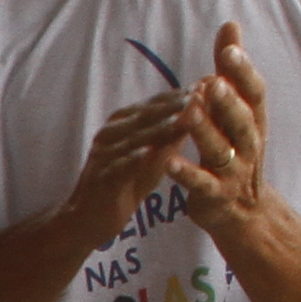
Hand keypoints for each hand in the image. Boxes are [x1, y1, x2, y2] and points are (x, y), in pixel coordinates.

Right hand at [67, 89, 197, 245]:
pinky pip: (119, 165)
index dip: (185, 93)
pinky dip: (134, 158)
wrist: (87, 218)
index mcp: (124, 122)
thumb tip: (200, 110)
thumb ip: (172, 135)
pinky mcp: (101, 177)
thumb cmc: (125, 184)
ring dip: (162, 126)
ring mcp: (105, 154)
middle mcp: (112, 132)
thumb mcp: (153, 156)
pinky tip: (150, 153)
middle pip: (148, 115)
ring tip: (188, 117)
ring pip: (136, 137)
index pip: (158, 103)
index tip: (213, 83)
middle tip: (205, 93)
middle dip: (178, 103)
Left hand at [167, 21, 272, 232]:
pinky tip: (169, 161)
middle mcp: (249, 143)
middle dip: (228, 100)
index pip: (254, 92)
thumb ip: (230, 71)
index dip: (244, 70)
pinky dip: (186, 173)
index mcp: (253, 120)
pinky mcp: (215, 195)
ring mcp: (234, 171)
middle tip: (213, 81)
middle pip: (242, 119)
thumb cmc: (233, 150)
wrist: (242, 211)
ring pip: (221, 149)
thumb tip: (230, 25)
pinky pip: (201, 183)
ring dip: (206, 131)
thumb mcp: (236, 111)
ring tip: (190, 113)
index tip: (230, 48)